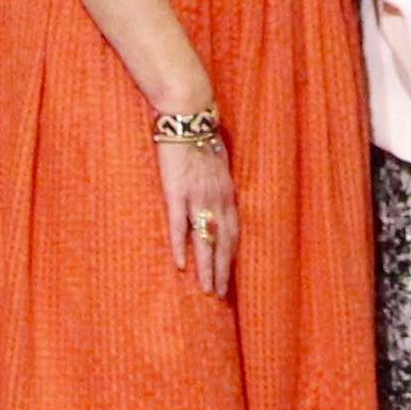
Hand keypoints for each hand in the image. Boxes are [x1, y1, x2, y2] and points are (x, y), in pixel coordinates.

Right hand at [160, 131, 236, 296]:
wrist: (187, 114)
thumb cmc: (200, 135)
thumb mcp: (218, 162)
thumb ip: (219, 182)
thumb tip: (220, 195)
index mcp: (227, 193)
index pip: (234, 232)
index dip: (231, 256)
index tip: (228, 276)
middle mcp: (217, 198)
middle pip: (223, 242)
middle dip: (221, 271)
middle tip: (219, 295)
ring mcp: (197, 196)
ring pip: (205, 240)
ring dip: (206, 267)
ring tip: (206, 290)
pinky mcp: (176, 191)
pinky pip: (179, 225)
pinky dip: (181, 246)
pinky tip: (180, 265)